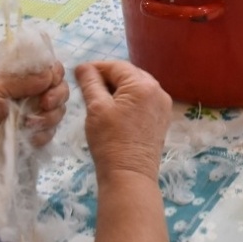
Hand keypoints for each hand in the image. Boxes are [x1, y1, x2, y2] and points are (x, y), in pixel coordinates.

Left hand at [0, 61, 69, 163]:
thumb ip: (24, 80)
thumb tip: (50, 74)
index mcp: (21, 78)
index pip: (50, 69)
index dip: (55, 74)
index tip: (50, 82)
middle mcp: (31, 94)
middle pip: (61, 89)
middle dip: (57, 96)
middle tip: (45, 104)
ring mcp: (35, 115)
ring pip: (59, 111)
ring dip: (49, 117)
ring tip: (30, 123)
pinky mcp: (35, 135)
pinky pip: (51, 132)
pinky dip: (42, 134)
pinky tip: (29, 137)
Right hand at [76, 61, 172, 180]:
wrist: (129, 175)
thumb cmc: (109, 141)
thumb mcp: (96, 108)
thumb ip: (90, 83)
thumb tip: (83, 67)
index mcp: (143, 85)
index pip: (117, 66)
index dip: (96, 68)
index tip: (79, 73)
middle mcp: (159, 91)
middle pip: (130, 75)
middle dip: (108, 78)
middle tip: (87, 87)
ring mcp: (163, 106)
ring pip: (137, 88)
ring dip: (118, 89)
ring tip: (99, 99)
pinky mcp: (162, 119)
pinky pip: (144, 101)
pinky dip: (129, 101)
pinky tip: (115, 111)